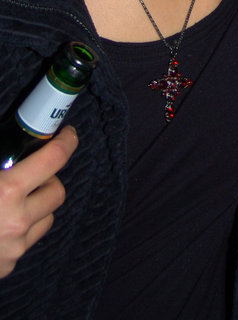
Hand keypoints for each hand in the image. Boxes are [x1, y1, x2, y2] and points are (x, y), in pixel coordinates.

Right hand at [0, 126, 77, 276]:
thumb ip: (0, 157)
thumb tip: (10, 140)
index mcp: (7, 191)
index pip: (55, 159)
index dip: (66, 141)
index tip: (67, 134)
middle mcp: (17, 220)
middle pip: (58, 191)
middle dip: (50, 178)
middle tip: (33, 172)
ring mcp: (15, 247)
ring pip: (47, 217)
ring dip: (38, 205)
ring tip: (17, 198)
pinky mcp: (9, 266)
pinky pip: (28, 241)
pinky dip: (23, 229)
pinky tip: (3, 222)